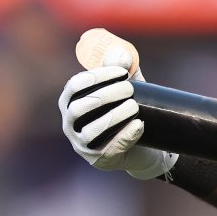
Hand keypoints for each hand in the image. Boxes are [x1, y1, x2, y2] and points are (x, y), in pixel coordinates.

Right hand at [58, 45, 177, 179]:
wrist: (145, 144)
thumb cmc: (130, 109)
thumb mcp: (129, 87)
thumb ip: (126, 69)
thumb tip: (121, 55)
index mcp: (72, 102)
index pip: (75, 86)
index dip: (97, 76)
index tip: (122, 72)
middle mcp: (71, 124)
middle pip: (80, 108)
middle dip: (106, 95)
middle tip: (130, 89)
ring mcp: (83, 144)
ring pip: (91, 131)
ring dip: (114, 116)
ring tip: (135, 107)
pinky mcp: (100, 160)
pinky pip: (109, 150)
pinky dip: (125, 136)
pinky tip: (139, 125)